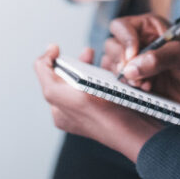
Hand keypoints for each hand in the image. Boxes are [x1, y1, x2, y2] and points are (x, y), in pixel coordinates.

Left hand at [34, 44, 161, 161]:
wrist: (135, 130)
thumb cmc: (98, 115)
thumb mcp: (57, 93)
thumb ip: (44, 73)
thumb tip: (47, 52)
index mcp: (59, 110)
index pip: (51, 77)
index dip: (55, 59)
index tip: (61, 48)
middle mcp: (76, 110)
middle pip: (73, 74)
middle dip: (79, 59)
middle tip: (89, 51)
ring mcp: (96, 107)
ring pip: (93, 76)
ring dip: (97, 64)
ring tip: (106, 59)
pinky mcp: (115, 104)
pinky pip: (109, 82)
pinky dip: (112, 73)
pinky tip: (117, 69)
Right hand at [100, 14, 179, 108]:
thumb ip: (158, 59)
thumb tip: (131, 67)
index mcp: (149, 27)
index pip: (121, 27)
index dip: (123, 41)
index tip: (133, 56)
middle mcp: (139, 42)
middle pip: (112, 46)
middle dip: (122, 62)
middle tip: (137, 75)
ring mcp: (138, 62)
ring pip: (113, 65)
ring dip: (125, 76)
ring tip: (146, 84)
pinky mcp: (139, 81)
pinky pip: (122, 82)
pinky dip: (129, 87)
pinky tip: (148, 89)